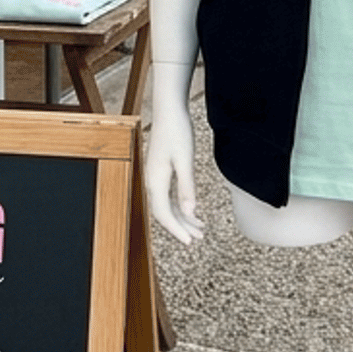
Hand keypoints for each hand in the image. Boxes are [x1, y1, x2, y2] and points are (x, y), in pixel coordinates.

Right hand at [144, 63, 203, 244]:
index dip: (176, 230)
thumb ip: (186, 187)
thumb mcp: (185, 160)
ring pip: (167, 205)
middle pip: (164, 213)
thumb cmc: (176, 131)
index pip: (163, 214)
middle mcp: (152, 180)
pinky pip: (169, 195)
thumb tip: (188, 212)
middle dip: (181, 227)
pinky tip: (192, 210)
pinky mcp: (161, 170)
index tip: (190, 242)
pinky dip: (181, 205)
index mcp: (156, 180)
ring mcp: (156, 175)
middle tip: (197, 239)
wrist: (169, 109)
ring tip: (199, 228)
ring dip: (183, 217)